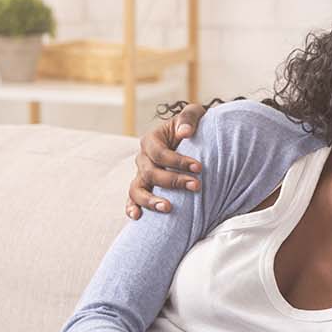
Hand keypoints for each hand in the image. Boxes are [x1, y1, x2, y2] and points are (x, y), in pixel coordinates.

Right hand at [125, 103, 207, 219]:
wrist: (192, 140)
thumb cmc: (192, 127)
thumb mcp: (194, 114)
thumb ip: (188, 118)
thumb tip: (185, 133)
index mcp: (151, 139)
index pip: (159, 153)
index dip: (178, 161)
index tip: (199, 167)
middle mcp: (142, 158)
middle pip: (150, 173)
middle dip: (173, 181)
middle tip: (196, 186)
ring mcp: (141, 175)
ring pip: (137, 189)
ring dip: (151, 200)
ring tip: (168, 208)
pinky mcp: (143, 187)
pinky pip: (133, 199)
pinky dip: (132, 207)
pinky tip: (137, 217)